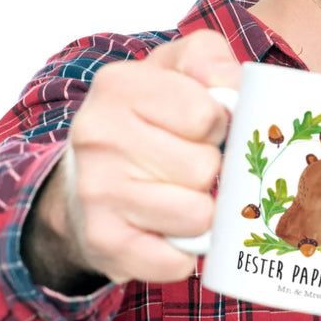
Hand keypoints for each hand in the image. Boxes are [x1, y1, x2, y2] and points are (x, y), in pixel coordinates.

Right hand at [24, 29, 239, 287]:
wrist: (87, 181)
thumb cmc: (149, 120)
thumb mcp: (177, 70)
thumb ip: (210, 59)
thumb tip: (233, 85)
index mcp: (119, 86)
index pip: (207, 115)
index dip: (218, 126)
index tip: (199, 128)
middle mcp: (97, 136)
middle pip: (205, 168)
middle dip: (210, 170)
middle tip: (186, 164)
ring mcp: (96, 192)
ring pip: (198, 216)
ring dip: (201, 212)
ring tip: (178, 195)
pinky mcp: (103, 242)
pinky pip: (177, 261)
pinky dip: (184, 253)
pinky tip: (167, 231)